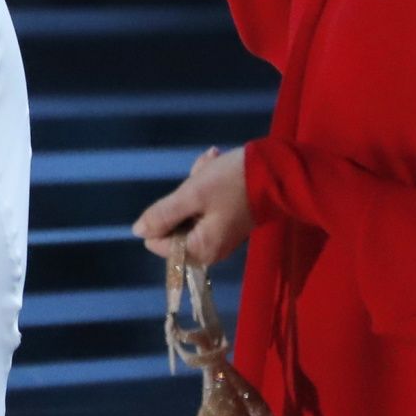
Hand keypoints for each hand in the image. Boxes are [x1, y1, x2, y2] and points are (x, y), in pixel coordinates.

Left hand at [134, 145, 252, 265]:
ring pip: (188, 211)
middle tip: (198, 176)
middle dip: (182, 198)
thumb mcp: (192, 194)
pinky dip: (205, 187)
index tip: (184, 198)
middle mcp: (208, 250)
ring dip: (193, 187)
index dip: (163, 217)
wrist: (278, 172)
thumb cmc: (233, 183)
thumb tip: (138, 231)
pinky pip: (204, 207)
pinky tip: (214, 166)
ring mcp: (218, 236)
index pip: (158, 243)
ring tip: (209, 166)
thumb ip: (163, 214)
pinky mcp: (227, 223)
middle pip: (174, 225)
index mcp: (199, 250)